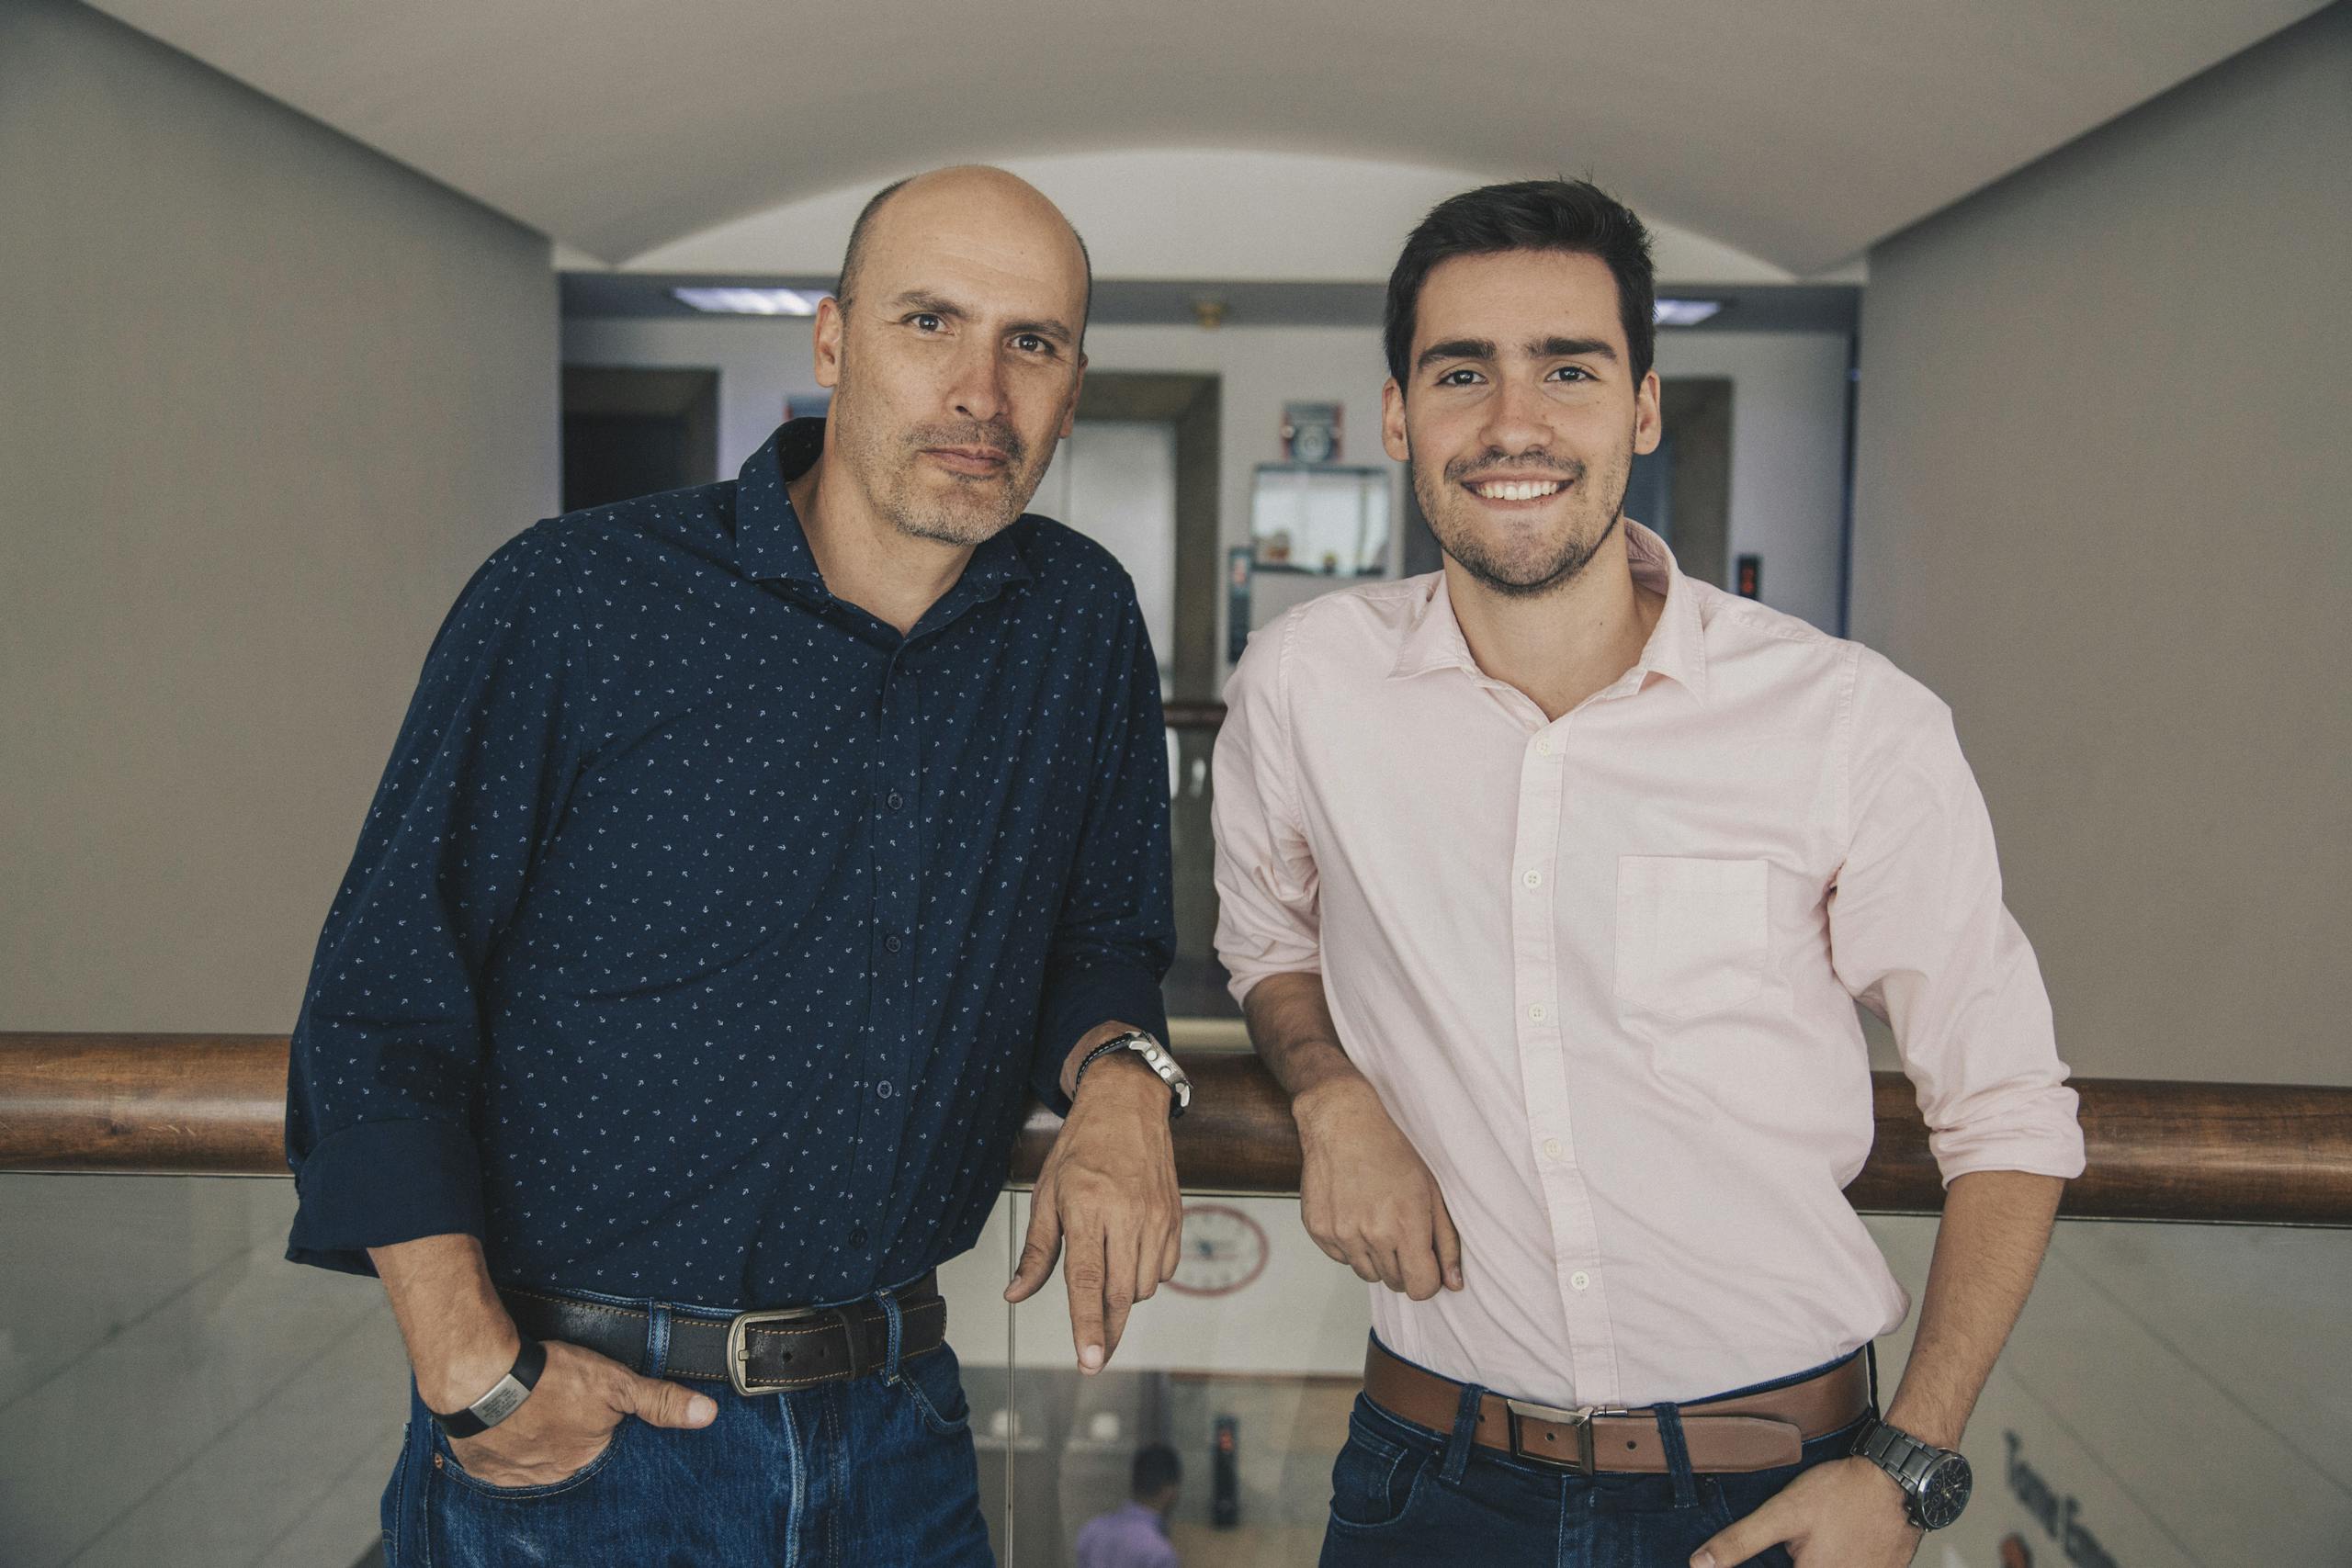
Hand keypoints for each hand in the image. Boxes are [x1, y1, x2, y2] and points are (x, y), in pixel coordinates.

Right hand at [437, 1339, 715, 1486]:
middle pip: (568, 1453)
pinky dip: (503, 1443)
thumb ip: (660, 1401)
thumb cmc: (550, 1378)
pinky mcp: (483, 1466)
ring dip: (534, 1438)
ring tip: (533, 1409)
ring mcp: (515, 1474)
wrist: (482, 1379)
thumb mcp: (616, 1383)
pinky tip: (508, 1423)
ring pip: (533, 1457)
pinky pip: (499, 1460)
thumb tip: (707, 1414)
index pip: (602, 1446)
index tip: (587, 1408)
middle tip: (557, 1404)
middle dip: (566, 1432)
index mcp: (587, 1460)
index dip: (597, 1424)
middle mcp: (553, 1476)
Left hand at [1003, 1052, 1181, 1372]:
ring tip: (1105, 1274)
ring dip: (1123, 1299)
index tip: (1090, 1361)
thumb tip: (1016, 1295)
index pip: (1087, 1281)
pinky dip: (1146, 1277)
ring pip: (1144, 1287)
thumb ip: (1036, 1251)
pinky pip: (1165, 1270)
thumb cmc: (1081, 1147)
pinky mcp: (1176, 1218)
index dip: (1088, 1326)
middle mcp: (1126, 1215)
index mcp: (1087, 1207)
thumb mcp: (1047, 1194)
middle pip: (1121, 1295)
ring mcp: (1156, 1218)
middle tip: (1094, 1356)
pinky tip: (1129, 1257)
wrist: (1128, 1105)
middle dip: (1107, 1332)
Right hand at [1293, 1072, 1461, 1298]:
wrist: (1342, 1124)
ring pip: (1367, 1273)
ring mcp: (1341, 1234)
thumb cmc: (1390, 1152)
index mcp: (1406, 1226)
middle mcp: (1372, 1235)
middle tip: (1400, 1229)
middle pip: (1395, 1283)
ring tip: (1376, 1219)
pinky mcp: (1319, 1231)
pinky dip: (1351, 1245)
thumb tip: (1454, 1283)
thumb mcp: (1431, 1191)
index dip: (1427, 1279)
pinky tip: (1354, 1214)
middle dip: (1403, 1264)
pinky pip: (1342, 1258)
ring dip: (1376, 1257)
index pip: (1421, 1288)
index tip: (1425, 1262)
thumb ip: (1445, 1242)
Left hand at [1691, 1456, 1920, 1567]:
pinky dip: (1836, 1558)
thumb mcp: (1783, 1512)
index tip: (1780, 1550)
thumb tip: (1700, 1564)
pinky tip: (1837, 1539)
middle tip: (1801, 1540)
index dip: (1764, 1566)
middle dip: (1788, 1558)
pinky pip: (1850, 1567)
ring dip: (1815, 1557)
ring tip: (1819, 1537)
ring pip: (1827, 1567)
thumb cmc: (1842, 1493)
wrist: (1897, 1480)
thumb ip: (1741, 1541)